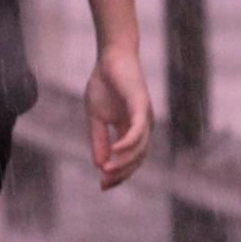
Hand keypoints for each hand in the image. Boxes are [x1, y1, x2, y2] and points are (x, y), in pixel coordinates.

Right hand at [84, 45, 152, 188]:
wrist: (110, 56)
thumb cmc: (104, 83)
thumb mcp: (96, 116)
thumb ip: (99, 140)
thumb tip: (100, 165)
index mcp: (131, 129)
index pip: (129, 159)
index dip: (118, 174)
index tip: (102, 185)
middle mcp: (142, 126)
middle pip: (136, 159)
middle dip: (121, 173)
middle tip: (104, 183)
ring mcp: (144, 117)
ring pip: (139, 149)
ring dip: (123, 162)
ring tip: (107, 170)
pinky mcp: (141, 106)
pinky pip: (137, 131)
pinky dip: (127, 144)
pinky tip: (114, 152)